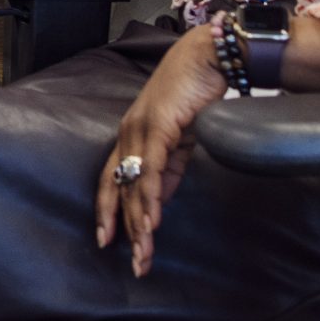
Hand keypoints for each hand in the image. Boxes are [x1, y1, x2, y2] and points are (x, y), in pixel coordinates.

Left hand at [94, 25, 228, 277]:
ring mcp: (140, 130)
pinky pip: (150, 172)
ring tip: (144, 254)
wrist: (211, 57)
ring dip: (139, 224)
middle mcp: (129, 133)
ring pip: (132, 186)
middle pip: (117, 188)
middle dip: (122, 228)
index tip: (108, 241)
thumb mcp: (181, 140)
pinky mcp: (158, 128)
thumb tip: (160, 200)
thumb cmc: (196, 92)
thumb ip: (169, 168)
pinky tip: (151, 223)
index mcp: (133, 136)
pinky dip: (149, 200)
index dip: (109, 211)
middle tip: (133, 263)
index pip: (113, 179)